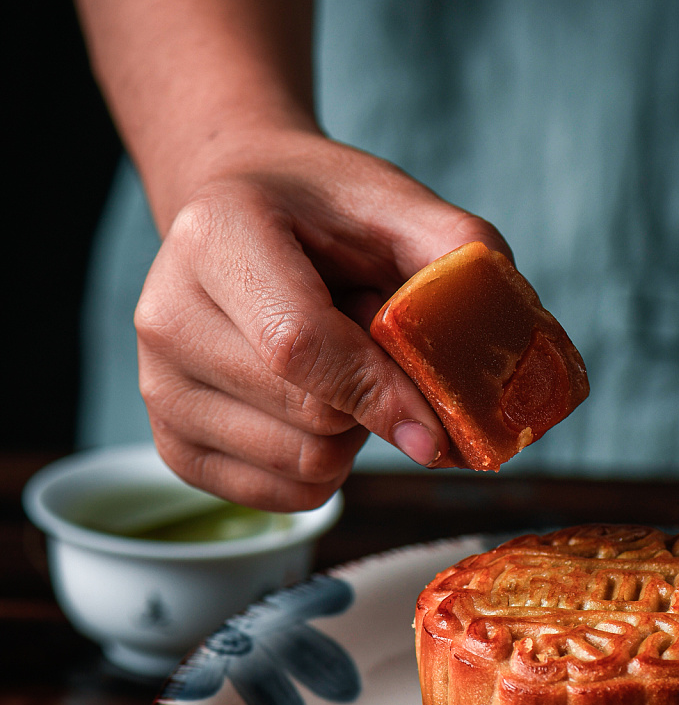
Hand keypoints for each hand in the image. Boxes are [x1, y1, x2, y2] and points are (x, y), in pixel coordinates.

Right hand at [134, 130, 510, 508]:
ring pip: (299, 465)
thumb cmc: (328, 213)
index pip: (299, 347)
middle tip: (374, 339)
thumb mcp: (400, 206)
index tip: (439, 425)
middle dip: (375, 400)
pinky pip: (282, 498)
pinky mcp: (172, 444)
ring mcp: (157, 385)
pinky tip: (316, 406)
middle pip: (306, 417)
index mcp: (215, 235)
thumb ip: (460, 262)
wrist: (244, 213)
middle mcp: (164, 312)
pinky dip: (326, 468)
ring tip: (338, 364)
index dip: (380, 394)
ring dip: (352, 433)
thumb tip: (494, 374)